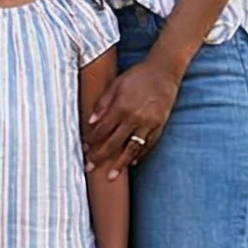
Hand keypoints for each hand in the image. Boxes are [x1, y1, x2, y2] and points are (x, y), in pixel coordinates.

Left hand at [85, 60, 180, 178]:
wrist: (164, 71)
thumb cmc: (137, 75)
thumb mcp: (116, 84)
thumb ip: (102, 103)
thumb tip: (90, 121)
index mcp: (121, 107)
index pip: (102, 130)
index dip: (91, 141)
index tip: (84, 148)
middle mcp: (134, 118)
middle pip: (114, 143)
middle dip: (100, 157)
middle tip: (90, 168)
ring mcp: (148, 124)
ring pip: (132, 148)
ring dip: (120, 163)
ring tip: (111, 176)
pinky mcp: (159, 125)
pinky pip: (148, 144)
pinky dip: (140, 154)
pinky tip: (132, 162)